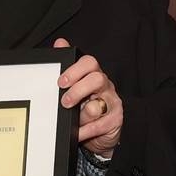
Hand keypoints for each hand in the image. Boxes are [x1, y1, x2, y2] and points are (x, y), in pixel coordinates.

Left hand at [53, 39, 122, 158]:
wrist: (99, 132)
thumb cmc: (85, 106)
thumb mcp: (74, 86)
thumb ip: (67, 65)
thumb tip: (60, 42)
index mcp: (93, 74)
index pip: (89, 63)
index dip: (75, 70)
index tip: (61, 82)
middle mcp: (105, 86)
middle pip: (97, 79)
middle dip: (78, 91)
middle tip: (64, 102)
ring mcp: (112, 102)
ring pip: (97, 106)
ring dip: (81, 116)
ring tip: (73, 121)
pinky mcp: (115, 119)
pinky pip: (100, 125)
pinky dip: (85, 130)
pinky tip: (78, 132)